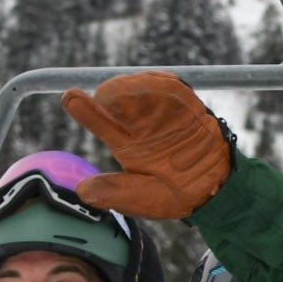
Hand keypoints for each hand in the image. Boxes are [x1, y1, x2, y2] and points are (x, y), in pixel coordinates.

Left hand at [59, 71, 234, 220]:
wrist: (212, 193)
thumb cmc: (171, 196)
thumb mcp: (140, 199)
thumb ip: (113, 192)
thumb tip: (81, 191)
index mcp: (125, 144)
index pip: (101, 122)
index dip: (85, 110)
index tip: (70, 97)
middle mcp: (141, 125)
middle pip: (120, 101)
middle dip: (109, 93)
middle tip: (102, 94)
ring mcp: (164, 114)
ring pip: (144, 91)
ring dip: (133, 86)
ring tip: (124, 90)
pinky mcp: (188, 109)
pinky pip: (175, 91)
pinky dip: (164, 84)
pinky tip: (154, 83)